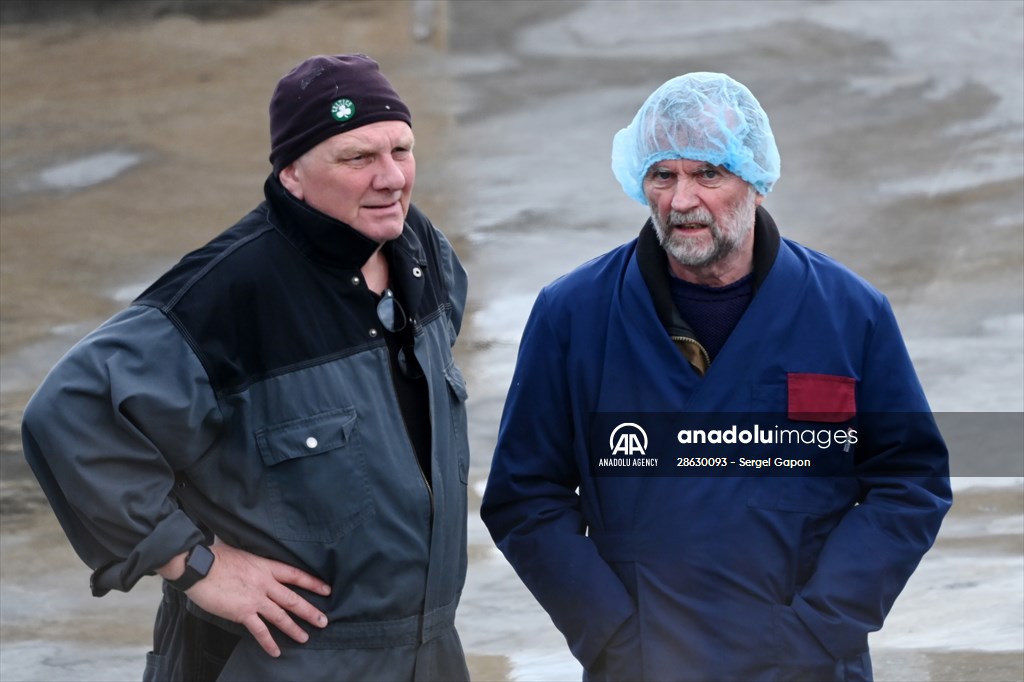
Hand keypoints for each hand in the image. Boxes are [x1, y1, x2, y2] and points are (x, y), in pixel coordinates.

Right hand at [180, 540, 331, 656]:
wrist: (198, 566)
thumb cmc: (216, 556)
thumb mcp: (242, 551)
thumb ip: (254, 559)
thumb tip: (255, 558)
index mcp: (265, 566)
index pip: (295, 574)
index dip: (312, 583)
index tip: (327, 590)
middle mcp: (264, 583)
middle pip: (293, 599)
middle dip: (310, 611)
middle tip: (324, 621)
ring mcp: (254, 598)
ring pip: (280, 616)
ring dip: (294, 628)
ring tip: (305, 637)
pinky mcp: (242, 612)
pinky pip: (259, 630)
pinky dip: (268, 642)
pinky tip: (276, 651)